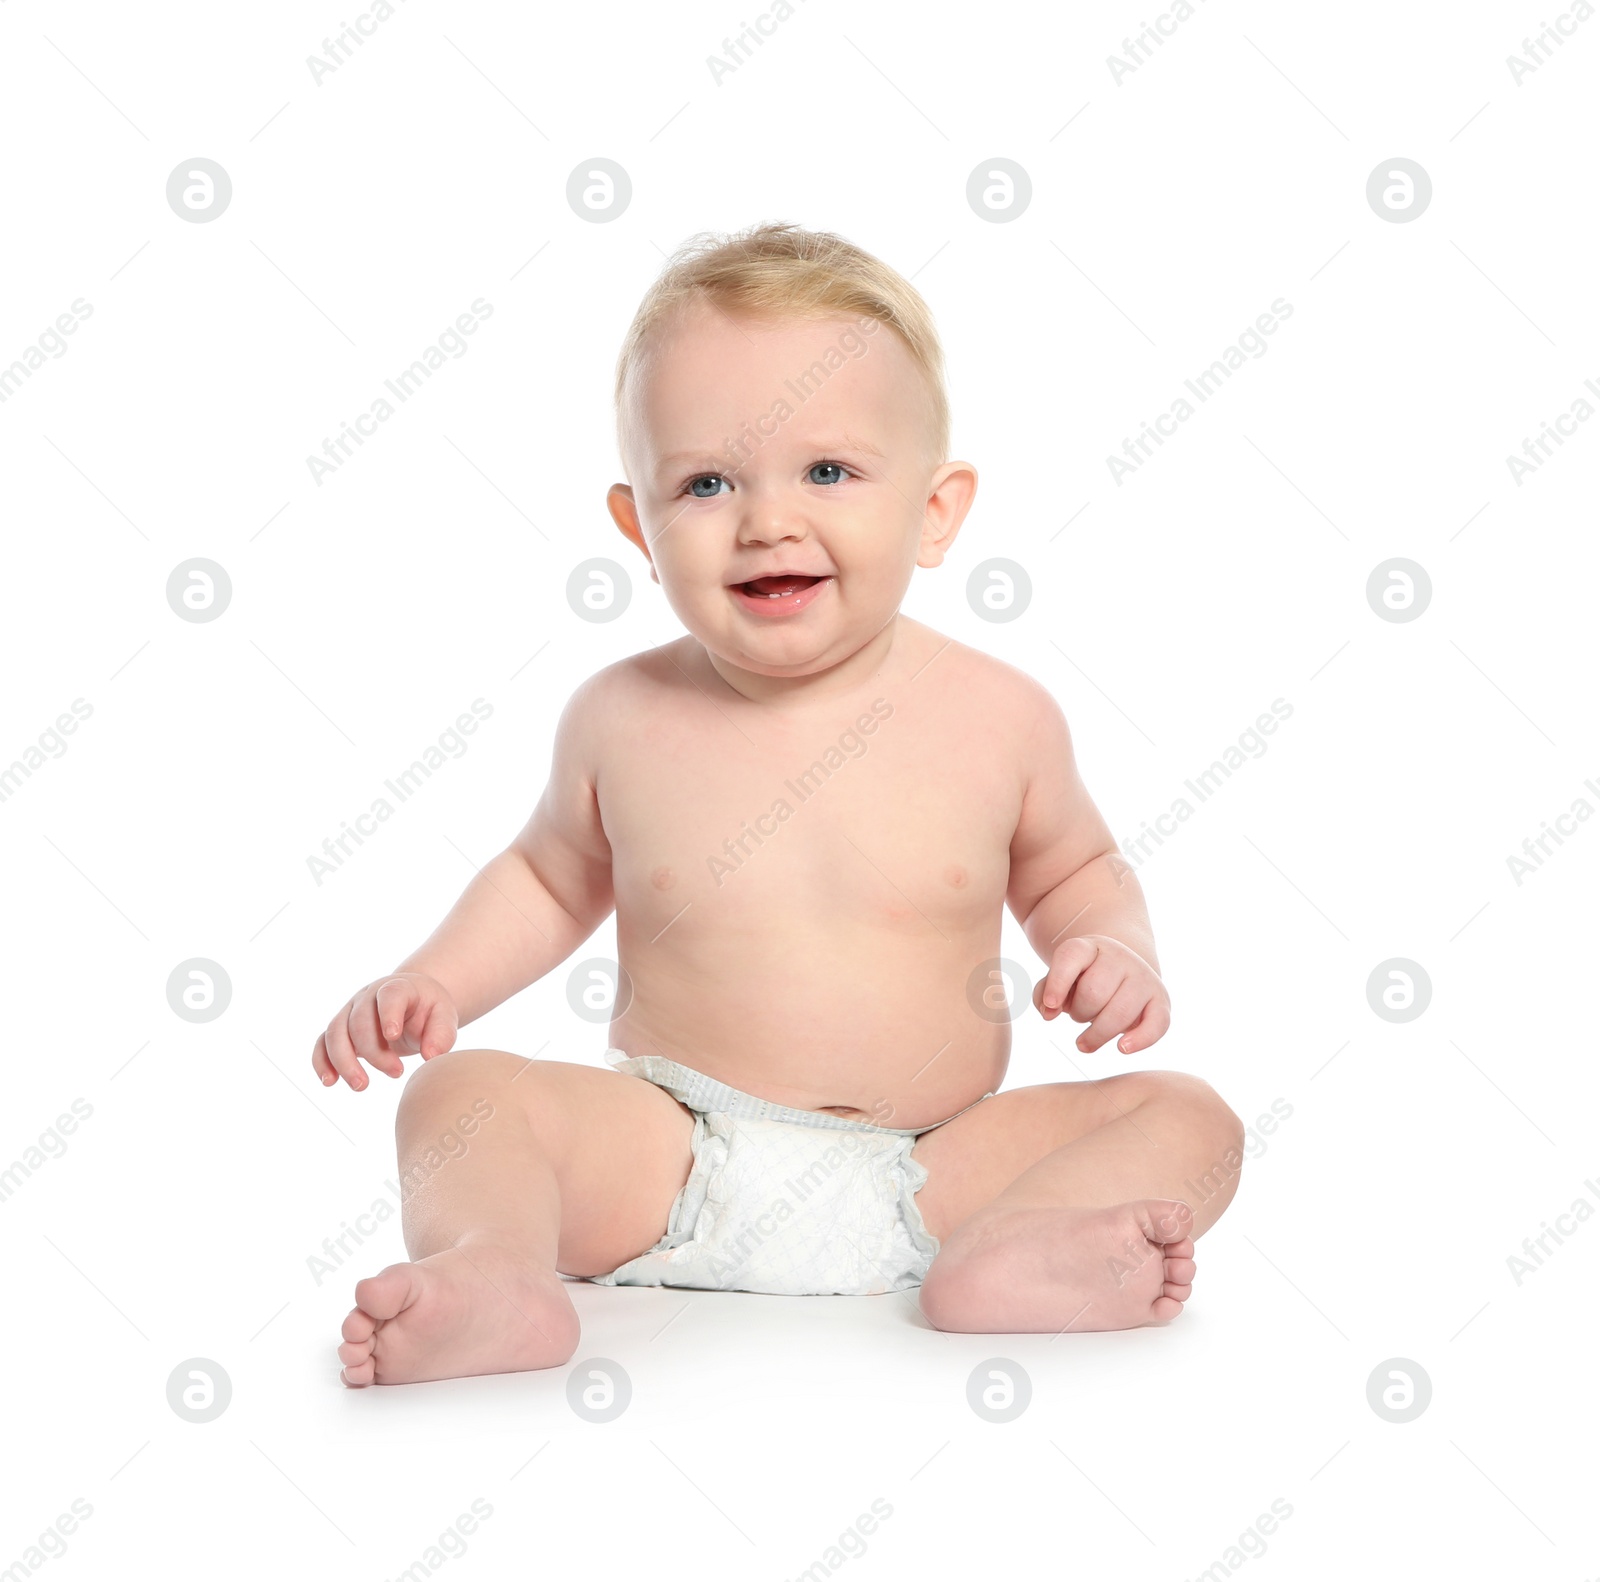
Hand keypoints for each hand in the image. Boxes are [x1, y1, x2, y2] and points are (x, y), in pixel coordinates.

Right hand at [312, 972, 458, 1089]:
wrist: (412, 1001)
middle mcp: (368, 996)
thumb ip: (442, 1034)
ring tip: (361, 1085)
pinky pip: (323, 1043)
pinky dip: (322, 1062)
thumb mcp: (444, 1017)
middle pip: (359, 1021)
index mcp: (397, 987)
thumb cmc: (429, 1010)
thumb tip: (431, 1056)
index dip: (388, 1014)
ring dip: (344, 1061)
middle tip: (397, 1072)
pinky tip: (330, 1082)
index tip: (393, 1035)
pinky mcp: (340, 1028)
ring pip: (335, 1033)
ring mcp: (350, 1011)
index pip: (389, 995)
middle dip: (374, 1052)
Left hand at [1032, 935, 1169, 1054]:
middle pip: (1094, 991)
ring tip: (1086, 1040)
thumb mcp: (1061, 979)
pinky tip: (1122, 1048)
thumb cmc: (1083, 980)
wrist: (1122, 970)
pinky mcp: (1161, 1000)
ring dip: (1097, 1034)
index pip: (1071, 957)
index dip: (1058, 982)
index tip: (1051, 1007)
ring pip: (1120, 1012)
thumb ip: (1046, 992)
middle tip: (1078, 1015)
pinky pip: (1157, 1024)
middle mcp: (1120, 958)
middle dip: (1079, 1013)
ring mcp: (1143, 977)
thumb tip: (1048, 1012)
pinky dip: (1140, 1039)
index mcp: (1089, 947)